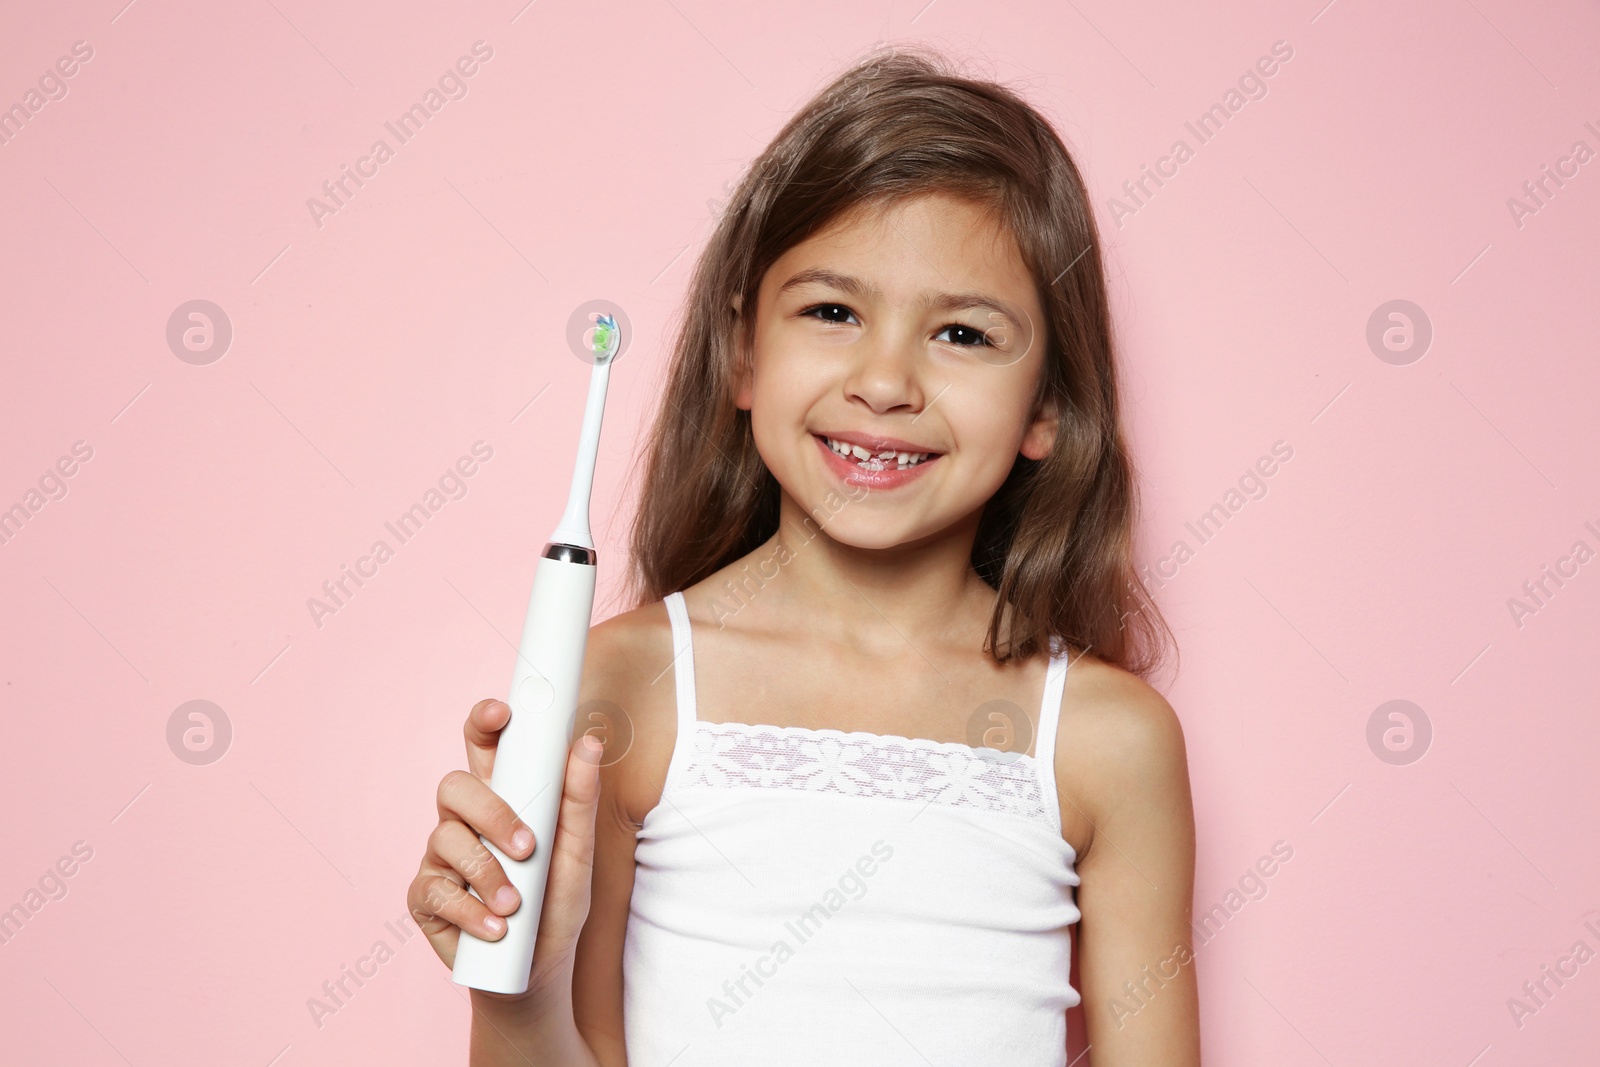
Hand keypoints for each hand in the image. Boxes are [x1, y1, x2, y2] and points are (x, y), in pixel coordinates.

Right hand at [407, 698, 604, 1000]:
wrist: (536, 971)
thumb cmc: (556, 903)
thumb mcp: (578, 853)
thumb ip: (579, 799)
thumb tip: (588, 743)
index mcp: (502, 797)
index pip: (484, 747)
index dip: (484, 722)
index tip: (499, 711)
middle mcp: (465, 820)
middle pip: (454, 786)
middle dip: (490, 811)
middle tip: (525, 846)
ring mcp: (440, 857)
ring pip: (445, 839)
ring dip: (487, 873)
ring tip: (516, 904)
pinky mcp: (424, 897)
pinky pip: (437, 891)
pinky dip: (471, 911)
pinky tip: (497, 928)